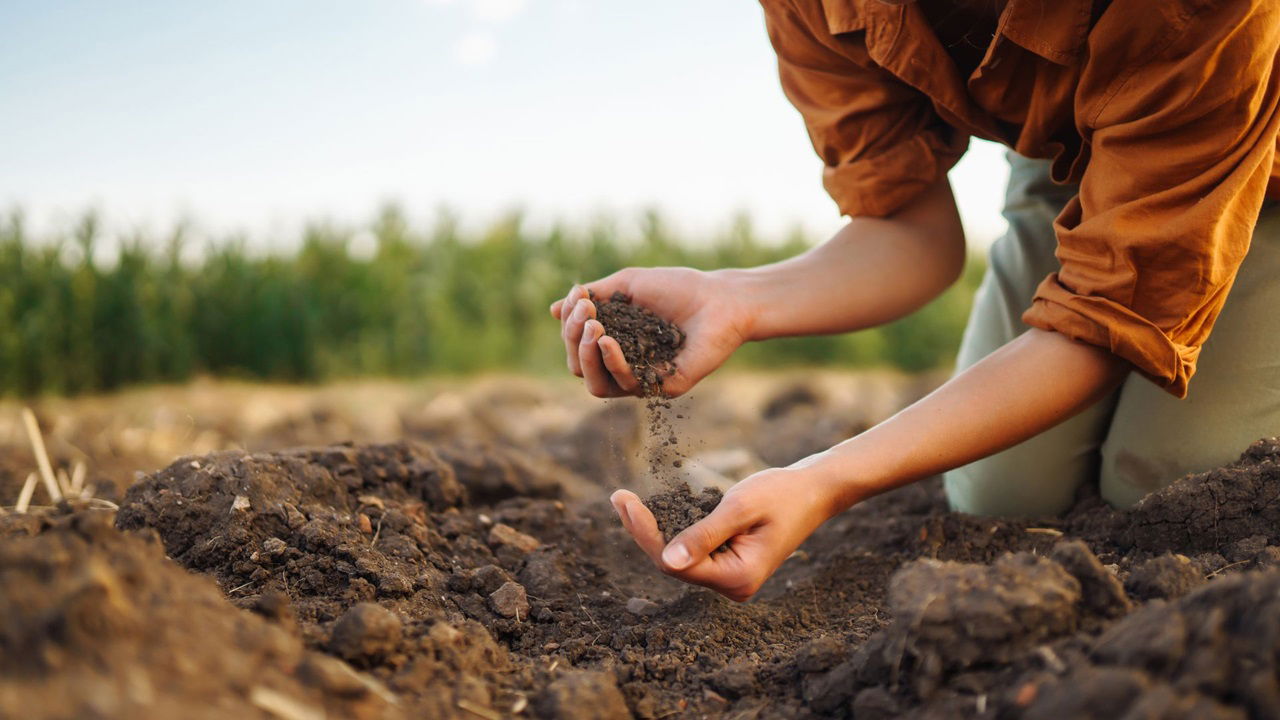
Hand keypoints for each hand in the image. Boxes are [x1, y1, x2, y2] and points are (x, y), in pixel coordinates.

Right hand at [550, 267, 752, 396]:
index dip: (569, 324)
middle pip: (579, 367)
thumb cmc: (677, 288)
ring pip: (595, 384)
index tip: (580, 296)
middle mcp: (625, 364)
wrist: (720, 299)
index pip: (577, 345)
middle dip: (573, 339)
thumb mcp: (627, 285)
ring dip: (585, 355)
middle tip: (586, 313)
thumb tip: (553, 310)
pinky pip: (625, 385)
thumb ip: (593, 297)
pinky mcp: (662, 388)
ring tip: (593, 327)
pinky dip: (611, 363)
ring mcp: (642, 379)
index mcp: (614, 342)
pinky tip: (607, 341)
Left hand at [609, 466, 837, 601]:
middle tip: (618, 497)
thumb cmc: (782, 494)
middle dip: (644, 530)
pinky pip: (691, 549)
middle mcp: (732, 585)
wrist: (814, 491)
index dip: (645, 534)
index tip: (624, 501)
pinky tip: (651, 510)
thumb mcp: (740, 508)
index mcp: (737, 578)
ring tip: (625, 500)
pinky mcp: (727, 562)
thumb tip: (667, 560)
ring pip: (678, 557)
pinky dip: (671, 528)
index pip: (676, 563)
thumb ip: (704, 534)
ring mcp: (730, 577)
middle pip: (672, 563)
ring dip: (653, 529)